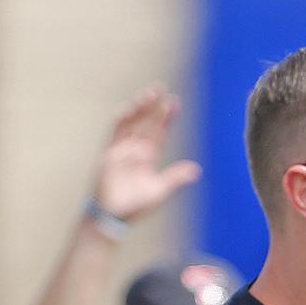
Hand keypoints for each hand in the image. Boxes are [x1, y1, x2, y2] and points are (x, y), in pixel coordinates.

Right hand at [94, 85, 201, 224]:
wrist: (114, 216)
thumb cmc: (135, 206)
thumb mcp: (159, 191)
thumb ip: (175, 178)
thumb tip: (196, 170)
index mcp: (147, 156)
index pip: (158, 132)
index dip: (166, 118)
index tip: (175, 103)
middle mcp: (134, 150)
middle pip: (145, 123)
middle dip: (152, 107)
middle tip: (161, 88)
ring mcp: (121, 151)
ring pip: (130, 124)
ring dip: (138, 110)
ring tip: (147, 95)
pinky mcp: (109, 155)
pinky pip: (116, 137)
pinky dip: (122, 125)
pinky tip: (130, 114)